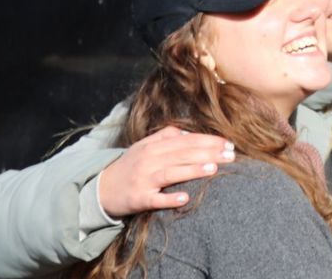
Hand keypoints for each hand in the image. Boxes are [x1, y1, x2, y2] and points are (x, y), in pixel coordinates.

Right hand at [97, 126, 234, 217]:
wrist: (100, 189)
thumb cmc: (130, 166)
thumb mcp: (144, 147)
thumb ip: (165, 137)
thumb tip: (188, 132)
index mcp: (153, 146)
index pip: (185, 141)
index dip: (208, 141)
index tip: (228, 143)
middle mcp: (148, 160)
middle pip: (182, 154)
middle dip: (208, 153)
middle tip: (231, 155)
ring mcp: (143, 180)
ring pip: (170, 173)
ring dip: (192, 170)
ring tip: (214, 169)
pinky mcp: (138, 199)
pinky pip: (155, 199)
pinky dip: (169, 199)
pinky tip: (185, 198)